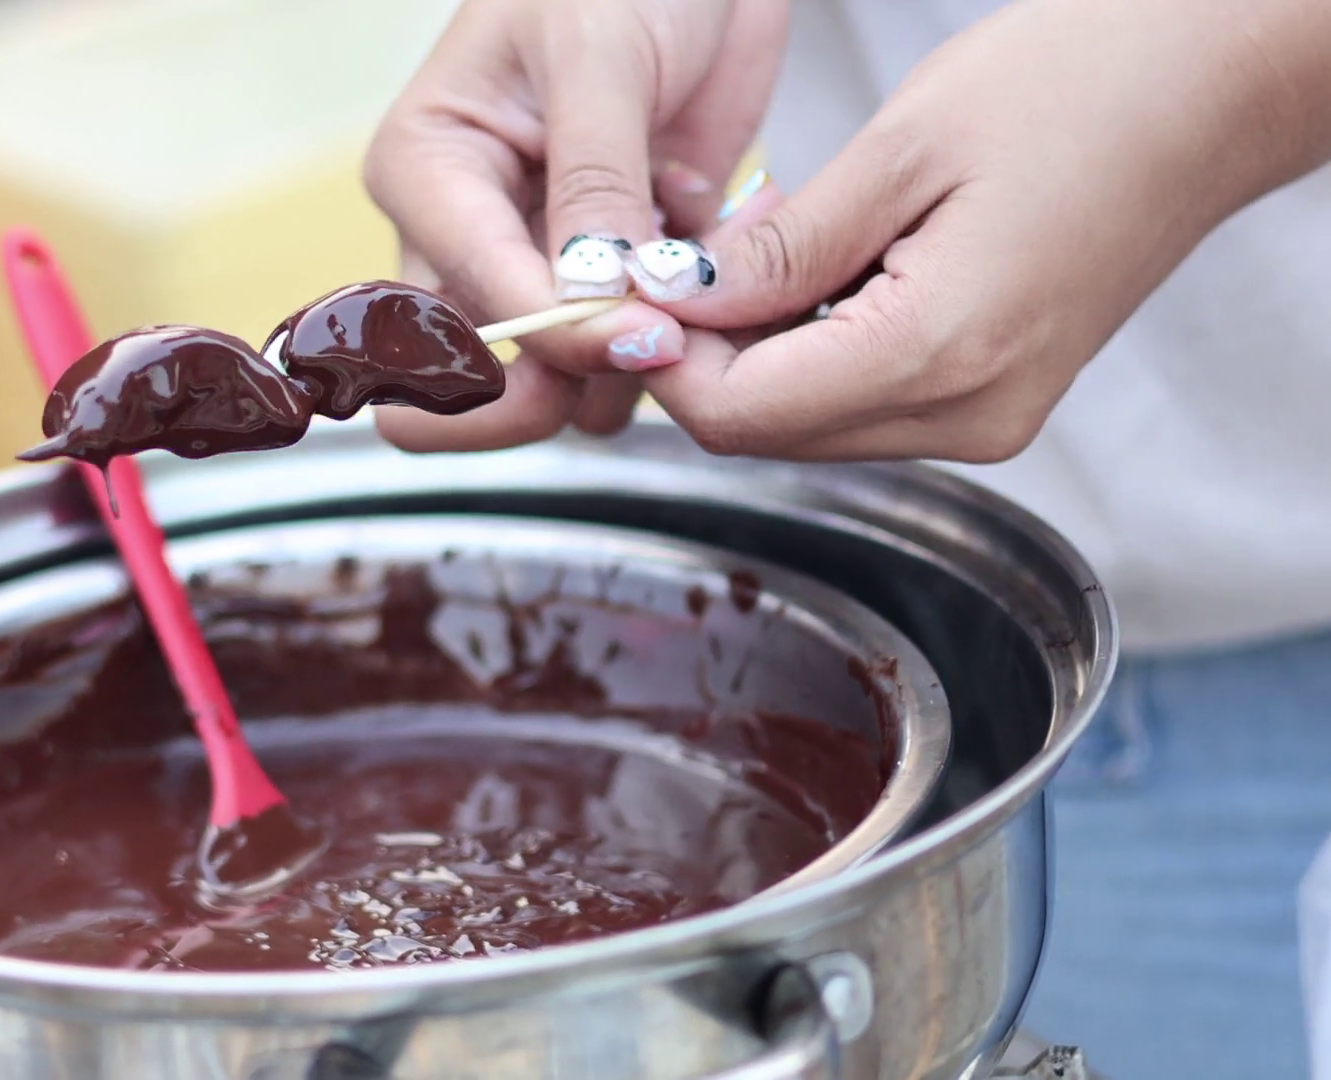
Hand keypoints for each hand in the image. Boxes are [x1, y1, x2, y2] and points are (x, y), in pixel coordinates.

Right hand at [361, 0, 789, 451]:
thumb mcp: (601, 57)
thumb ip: (594, 186)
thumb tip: (592, 304)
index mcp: (427, 174)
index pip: (463, 303)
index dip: (552, 338)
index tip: (650, 333)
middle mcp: (467, 234)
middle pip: (472, 379)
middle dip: (556, 391)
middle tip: (650, 354)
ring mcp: (539, 263)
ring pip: (556, 387)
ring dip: (634, 369)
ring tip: (711, 288)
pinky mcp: (612, 277)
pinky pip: (629, 356)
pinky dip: (683, 338)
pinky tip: (726, 268)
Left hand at [643, 0, 1330, 462]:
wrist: (1210, 91)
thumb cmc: (1078, 87)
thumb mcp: (902, 150)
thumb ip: (777, 249)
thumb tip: (672, 303)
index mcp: (939, 354)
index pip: (737, 415)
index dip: (664, 359)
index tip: (632, 289)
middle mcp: (966, 414)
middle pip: (764, 432)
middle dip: (702, 354)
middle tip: (684, 256)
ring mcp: (986, 419)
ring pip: (806, 424)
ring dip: (755, 349)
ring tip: (763, 243)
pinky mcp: (993, 402)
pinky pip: (860, 403)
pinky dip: (811, 348)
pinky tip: (819, 268)